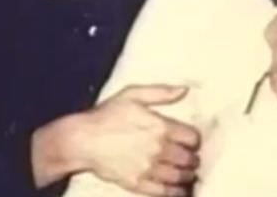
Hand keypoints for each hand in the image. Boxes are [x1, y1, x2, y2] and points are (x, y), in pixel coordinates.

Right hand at [79, 84, 199, 195]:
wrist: (82, 140)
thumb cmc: (106, 115)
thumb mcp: (132, 94)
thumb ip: (161, 92)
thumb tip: (184, 90)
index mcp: (160, 126)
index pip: (192, 138)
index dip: (193, 139)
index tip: (190, 140)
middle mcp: (158, 149)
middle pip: (189, 159)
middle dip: (192, 158)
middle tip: (190, 157)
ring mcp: (149, 168)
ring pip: (180, 176)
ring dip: (187, 175)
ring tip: (186, 173)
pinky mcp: (138, 184)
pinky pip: (165, 192)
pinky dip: (175, 191)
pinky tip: (177, 189)